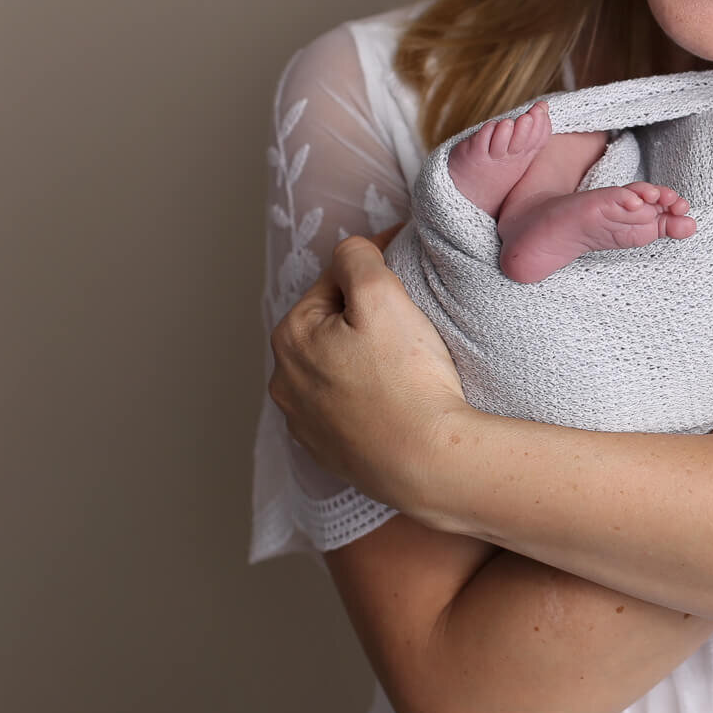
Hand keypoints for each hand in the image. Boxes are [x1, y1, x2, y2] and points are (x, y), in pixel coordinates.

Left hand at [268, 224, 467, 513]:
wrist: (426, 460)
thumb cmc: (406, 378)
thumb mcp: (382, 295)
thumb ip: (358, 257)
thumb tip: (350, 251)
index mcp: (290, 336)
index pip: (335, 282)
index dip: (375, 272)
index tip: (408, 276)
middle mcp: (285, 381)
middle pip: (331, 326)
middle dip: (365, 317)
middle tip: (410, 322)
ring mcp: (305, 422)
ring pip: (336, 368)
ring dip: (362, 358)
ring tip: (404, 362)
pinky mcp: (329, 452)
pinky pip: (346, 407)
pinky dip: (366, 397)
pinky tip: (394, 398)